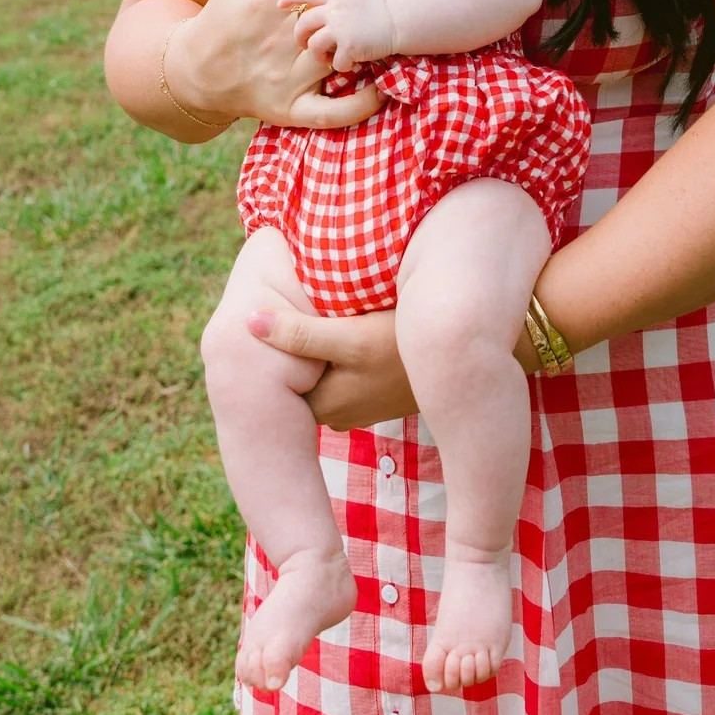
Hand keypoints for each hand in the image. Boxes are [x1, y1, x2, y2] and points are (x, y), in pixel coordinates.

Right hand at [162, 0, 437, 132]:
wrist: (196, 72)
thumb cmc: (227, 11)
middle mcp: (284, 36)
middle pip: (347, 2)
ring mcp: (289, 76)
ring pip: (345, 54)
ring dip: (384, 34)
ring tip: (425, 12)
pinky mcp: (292, 109)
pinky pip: (332, 113)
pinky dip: (360, 104)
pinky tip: (388, 87)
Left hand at [249, 306, 418, 428]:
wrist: (467, 364)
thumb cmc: (408, 350)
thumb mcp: (353, 339)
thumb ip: (299, 335)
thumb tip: (248, 323)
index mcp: (325, 406)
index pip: (277, 384)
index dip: (265, 348)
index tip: (255, 309)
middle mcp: (338, 413)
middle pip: (297, 376)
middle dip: (286, 346)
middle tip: (277, 300)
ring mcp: (358, 405)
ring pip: (319, 372)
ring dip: (311, 346)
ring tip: (306, 308)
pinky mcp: (374, 392)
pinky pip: (340, 370)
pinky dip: (333, 351)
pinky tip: (339, 321)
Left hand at [279, 0, 396, 71]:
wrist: (404, 18)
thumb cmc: (385, 8)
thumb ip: (340, 0)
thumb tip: (328, 8)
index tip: (280, 3)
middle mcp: (333, 8)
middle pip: (303, 23)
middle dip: (301, 37)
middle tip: (306, 45)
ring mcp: (339, 26)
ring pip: (313, 44)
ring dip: (320, 55)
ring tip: (330, 58)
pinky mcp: (348, 44)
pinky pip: (334, 61)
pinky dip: (342, 66)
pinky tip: (350, 64)